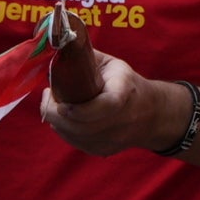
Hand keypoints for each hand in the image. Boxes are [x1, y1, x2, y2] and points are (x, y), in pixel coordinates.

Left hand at [40, 51, 182, 157]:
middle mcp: (123, 120)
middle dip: (57, 113)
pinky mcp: (105, 150)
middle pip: (83, 126)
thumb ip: (86, 58)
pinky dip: (64, 131)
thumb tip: (56, 49)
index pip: (107, 106)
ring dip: (57, 121)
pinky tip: (63, 118)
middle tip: (48, 97)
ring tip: (53, 105)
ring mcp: (114, 139)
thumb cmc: (126, 84)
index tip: (63, 104)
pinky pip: (76, 143)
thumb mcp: (113, 65)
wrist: (151, 114)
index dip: (82, 109)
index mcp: (126, 93)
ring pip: (75, 136)